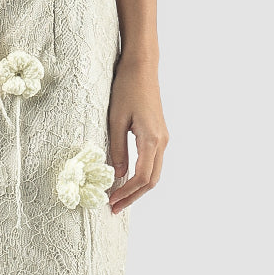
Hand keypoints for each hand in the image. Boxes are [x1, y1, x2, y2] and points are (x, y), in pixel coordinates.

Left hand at [107, 56, 168, 213]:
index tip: (111, 202)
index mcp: (152, 140)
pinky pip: (152, 162)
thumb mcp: (115, 120)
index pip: (142, 177)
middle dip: (133, 196)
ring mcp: (162, 138)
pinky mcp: (158, 134)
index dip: (127, 193)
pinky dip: (140, 175)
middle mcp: (162, 142)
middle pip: (151, 180)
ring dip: (137, 188)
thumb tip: (116, 176)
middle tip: (114, 208)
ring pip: (153, 173)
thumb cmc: (126, 88)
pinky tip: (125, 179)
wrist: (141, 67)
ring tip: (118, 197)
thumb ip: (116, 149)